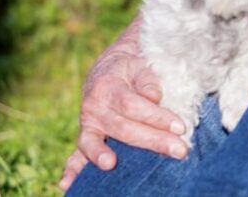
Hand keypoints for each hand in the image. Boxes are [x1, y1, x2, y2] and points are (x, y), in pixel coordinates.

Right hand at [58, 45, 188, 191]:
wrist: (111, 66)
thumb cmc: (132, 67)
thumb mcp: (140, 64)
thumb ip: (147, 79)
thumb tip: (154, 97)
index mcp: (108, 87)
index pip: (134, 105)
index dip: (157, 117)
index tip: (180, 127)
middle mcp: (94, 106)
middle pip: (123, 128)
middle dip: (153, 141)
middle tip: (180, 150)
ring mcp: (88, 124)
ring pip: (96, 143)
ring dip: (102, 156)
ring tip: (111, 164)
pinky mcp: (87, 137)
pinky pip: (76, 155)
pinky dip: (72, 169)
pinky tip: (67, 184)